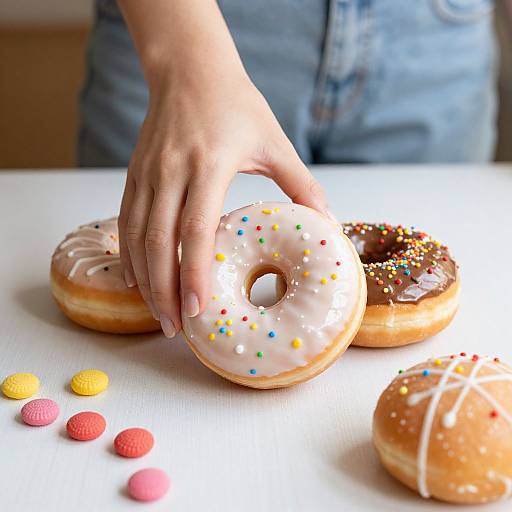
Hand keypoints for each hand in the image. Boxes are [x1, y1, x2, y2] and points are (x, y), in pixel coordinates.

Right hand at [118, 69, 328, 339]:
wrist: (190, 71)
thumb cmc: (236, 105)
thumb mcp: (275, 142)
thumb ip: (302, 185)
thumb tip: (329, 224)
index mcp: (208, 165)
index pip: (195, 229)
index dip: (193, 273)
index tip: (196, 310)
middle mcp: (171, 172)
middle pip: (158, 243)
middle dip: (164, 292)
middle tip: (176, 329)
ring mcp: (147, 174)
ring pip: (136, 238)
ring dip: (144, 281)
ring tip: (158, 315)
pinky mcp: (134, 174)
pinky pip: (126, 223)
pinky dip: (129, 256)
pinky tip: (138, 281)